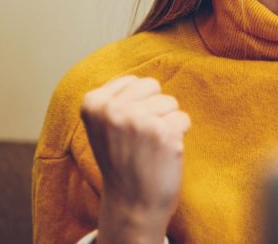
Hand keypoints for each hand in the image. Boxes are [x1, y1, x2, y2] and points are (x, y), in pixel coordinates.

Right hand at [80, 75, 190, 243]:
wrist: (132, 204)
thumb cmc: (121, 160)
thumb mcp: (103, 125)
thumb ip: (115, 97)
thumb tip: (140, 73)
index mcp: (93, 103)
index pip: (134, 81)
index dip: (137, 104)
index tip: (126, 130)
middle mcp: (113, 110)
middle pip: (152, 86)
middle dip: (154, 108)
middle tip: (141, 138)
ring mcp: (138, 120)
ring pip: (170, 102)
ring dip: (166, 122)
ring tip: (151, 146)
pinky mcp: (163, 132)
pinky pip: (183, 118)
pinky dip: (179, 134)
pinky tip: (163, 153)